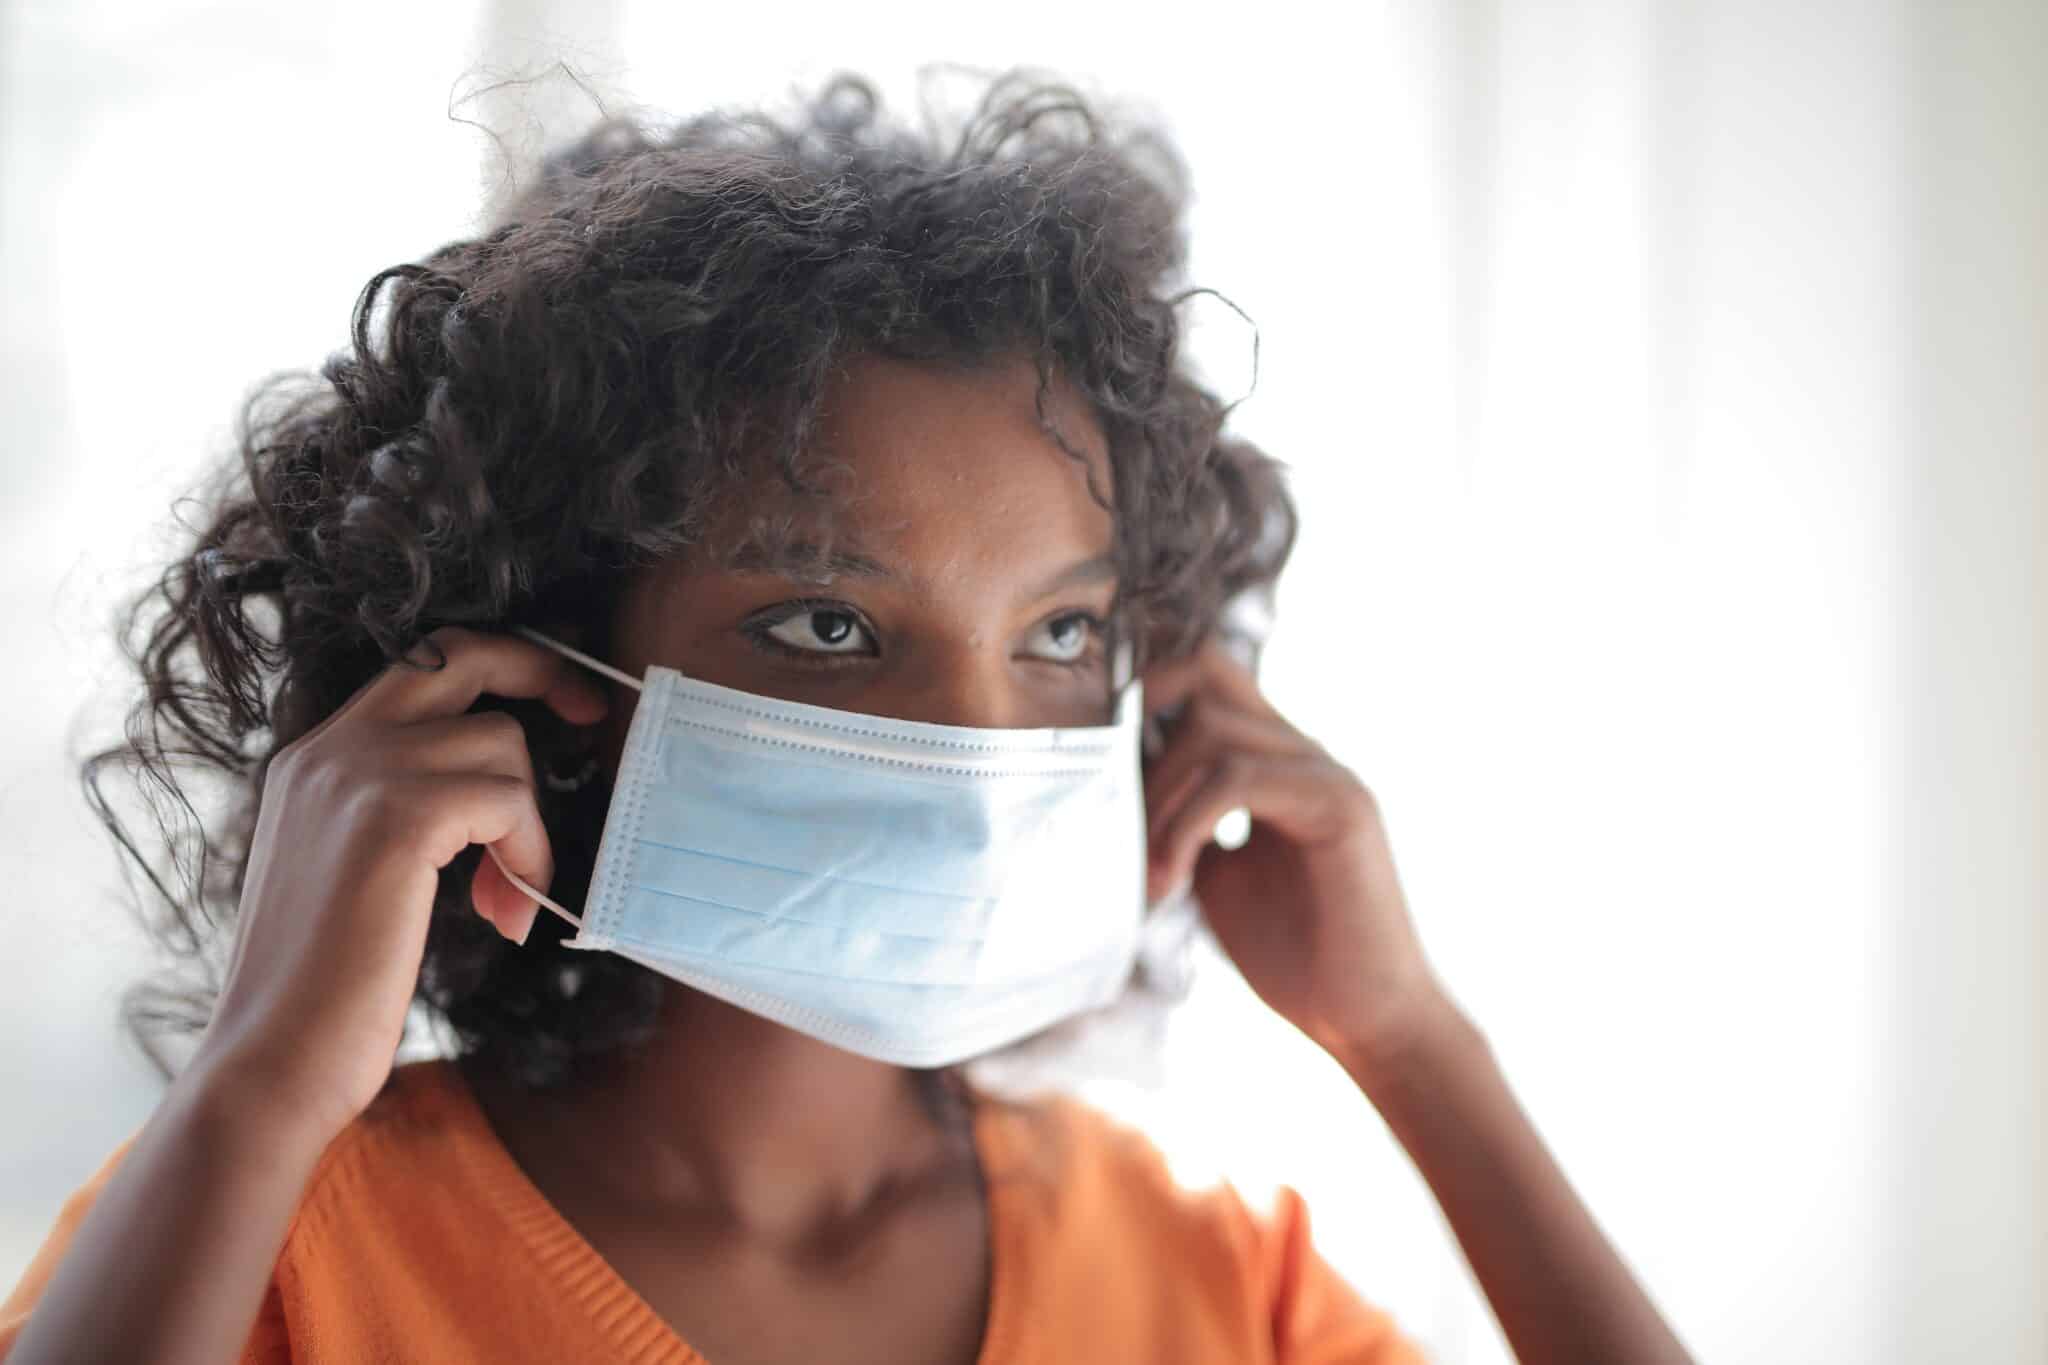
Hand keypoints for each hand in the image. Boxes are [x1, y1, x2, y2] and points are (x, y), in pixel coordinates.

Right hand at [188, 625, 609, 1145]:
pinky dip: (527, 852)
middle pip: (457, 651)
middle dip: (541, 668)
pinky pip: (506, 797)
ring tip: (505, 898)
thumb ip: (407, 819)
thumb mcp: (357, 875)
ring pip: (501, 742)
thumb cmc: (325, 991)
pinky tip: (503, 912)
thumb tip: (497, 804)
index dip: (498, 670)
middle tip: (590, 715)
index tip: (559, 702)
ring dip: (528, 825)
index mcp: (315, 759)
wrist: (271, 1062)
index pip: (420, 667)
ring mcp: (354, 774)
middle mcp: (328, 749)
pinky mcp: (393, 817)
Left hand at [1141, 637, 1444, 1061]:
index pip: (1205, 677)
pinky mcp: (1341, 805)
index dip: (1144, 697)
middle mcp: (1304, 752)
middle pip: (1204, 675)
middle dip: (1140, 740)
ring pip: (1212, 730)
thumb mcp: (1216, 877)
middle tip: (1114, 820)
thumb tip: (1114, 801)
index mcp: (1276, 762)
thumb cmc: (1294, 958)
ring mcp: (1326, 772)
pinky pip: (1238, 778)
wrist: (1365, 1021)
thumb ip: (1184, 826)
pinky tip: (1171, 881)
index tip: (1098, 769)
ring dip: (1157, 801)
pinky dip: (1185, 825)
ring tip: (1149, 875)